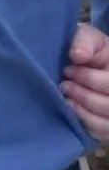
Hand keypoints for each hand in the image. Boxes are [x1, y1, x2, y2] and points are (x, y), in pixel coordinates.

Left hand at [62, 23, 108, 142]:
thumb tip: (77, 56)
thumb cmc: (88, 48)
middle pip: (108, 105)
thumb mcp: (89, 38)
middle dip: (83, 94)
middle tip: (64, 85)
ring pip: (105, 121)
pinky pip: (101, 131)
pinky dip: (84, 120)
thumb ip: (85, 42)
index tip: (68, 70)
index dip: (88, 78)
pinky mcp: (108, 126)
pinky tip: (71, 108)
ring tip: (66, 96)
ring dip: (82, 109)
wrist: (83, 61)